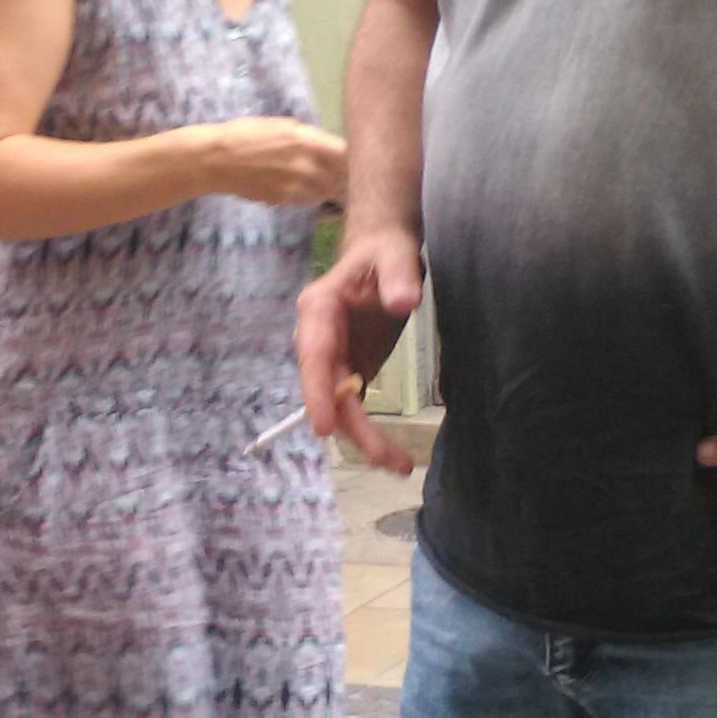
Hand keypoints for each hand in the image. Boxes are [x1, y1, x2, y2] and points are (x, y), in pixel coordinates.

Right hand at [200, 119, 348, 206]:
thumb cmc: (248, 134)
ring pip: (331, 192)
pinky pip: (312, 201)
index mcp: (308, 142)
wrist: (217, 160)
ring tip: (343, 185)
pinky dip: (319, 196)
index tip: (363, 157)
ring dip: (338, 189)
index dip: (358, 157)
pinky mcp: (286, 201)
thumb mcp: (284, 125)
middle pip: (345, 177)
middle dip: (353, 176)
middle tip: (359, 175)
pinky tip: (316, 189)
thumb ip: (312, 138)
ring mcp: (297, 187)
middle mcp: (307, 167)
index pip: (350, 154)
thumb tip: (333, 148)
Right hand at [296, 226, 423, 471]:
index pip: (313, 356)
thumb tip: (403, 304)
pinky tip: (394, 456)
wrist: (383, 253)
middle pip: (328, 392)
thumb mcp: (395, 254)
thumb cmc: (384, 251)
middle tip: (386, 459)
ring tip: (399, 466)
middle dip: (353, 429)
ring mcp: (332, 360)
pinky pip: (354, 407)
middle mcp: (317, 341)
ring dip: (366, 439)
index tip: (324, 427)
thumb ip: (399, 276)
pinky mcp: (350, 370)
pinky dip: (371, 433)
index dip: (317, 393)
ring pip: (341, 407)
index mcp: (318, 311)